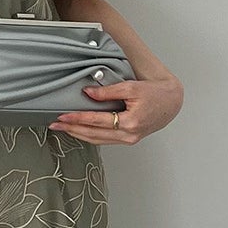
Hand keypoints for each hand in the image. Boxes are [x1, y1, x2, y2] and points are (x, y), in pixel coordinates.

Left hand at [48, 76, 182, 144]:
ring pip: (98, 140)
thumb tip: (88, 93)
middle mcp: (129, 135)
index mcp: (130, 122)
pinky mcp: (129, 139)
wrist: (171, 103)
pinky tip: (80, 131)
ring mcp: (129, 139)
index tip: (63, 116)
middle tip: (55, 125)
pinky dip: (91, 136)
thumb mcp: (131, 87)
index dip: (78, 119)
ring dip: (79, 135)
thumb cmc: (155, 93)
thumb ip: (109, 91)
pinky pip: (105, 140)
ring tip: (63, 129)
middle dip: (72, 130)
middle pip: (94, 135)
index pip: (97, 121)